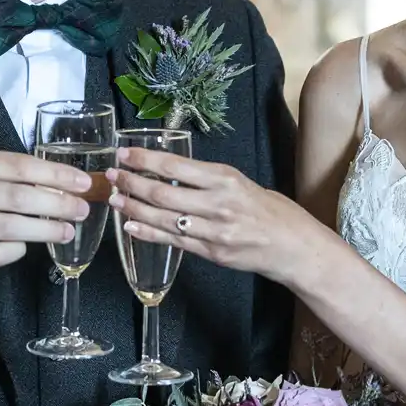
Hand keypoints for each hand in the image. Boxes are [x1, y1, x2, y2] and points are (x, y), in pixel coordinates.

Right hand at [0, 147, 92, 281]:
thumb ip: (3, 174)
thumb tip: (57, 183)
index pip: (19, 166)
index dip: (56, 174)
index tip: (82, 183)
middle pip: (19, 197)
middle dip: (58, 204)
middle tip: (82, 209)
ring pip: (11, 227)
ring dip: (45, 230)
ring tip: (66, 231)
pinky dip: (17, 250)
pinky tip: (27, 247)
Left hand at [108, 148, 329, 284]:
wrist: (293, 246)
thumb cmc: (270, 211)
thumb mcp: (242, 184)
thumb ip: (208, 180)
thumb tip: (171, 171)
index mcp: (225, 179)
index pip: (176, 165)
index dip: (145, 159)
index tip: (124, 153)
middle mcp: (217, 203)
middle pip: (163, 192)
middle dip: (132, 183)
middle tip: (111, 176)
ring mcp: (213, 230)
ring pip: (164, 218)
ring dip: (134, 208)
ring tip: (114, 199)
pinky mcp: (211, 252)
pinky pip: (173, 241)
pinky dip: (148, 233)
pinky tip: (130, 226)